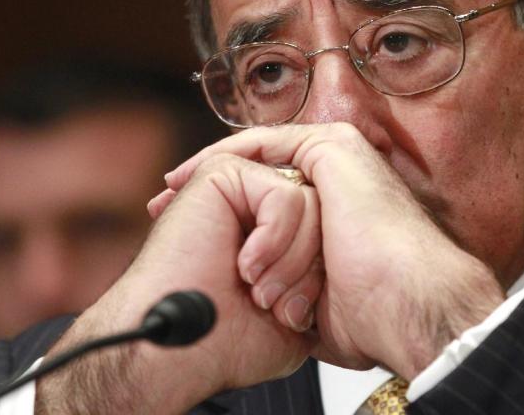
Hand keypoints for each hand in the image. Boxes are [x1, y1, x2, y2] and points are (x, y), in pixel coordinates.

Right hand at [36, 156, 322, 413]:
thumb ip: (316, 278)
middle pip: (320, 214)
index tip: (276, 300)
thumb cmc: (228, 340)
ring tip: (253, 286)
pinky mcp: (225, 175)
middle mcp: (255, 207)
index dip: (307, 264)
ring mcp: (239, 188)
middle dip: (299, 266)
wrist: (185, 349)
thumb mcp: (296, 311)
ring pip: (307, 204)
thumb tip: (338, 265)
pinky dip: (275, 239)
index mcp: (270, 235)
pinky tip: (246, 266)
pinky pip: (285, 196)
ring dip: (287, 260)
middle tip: (263, 297)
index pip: (321, 228)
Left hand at [160, 122, 505, 378]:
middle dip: (209, 191)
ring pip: (260, 157)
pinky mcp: (332, 147)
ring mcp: (339, 160)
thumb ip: (293, 293)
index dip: (225, 219)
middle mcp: (338, 183)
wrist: (408, 304)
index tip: (184, 235)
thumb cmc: (373, 315)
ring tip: (171, 192)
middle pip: (260, 177)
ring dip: (212, 173)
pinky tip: (194, 174)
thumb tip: (276, 318)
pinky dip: (225, 155)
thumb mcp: (313, 304)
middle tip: (164, 207)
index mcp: (337, 218)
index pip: (270, 204)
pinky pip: (265, 142)